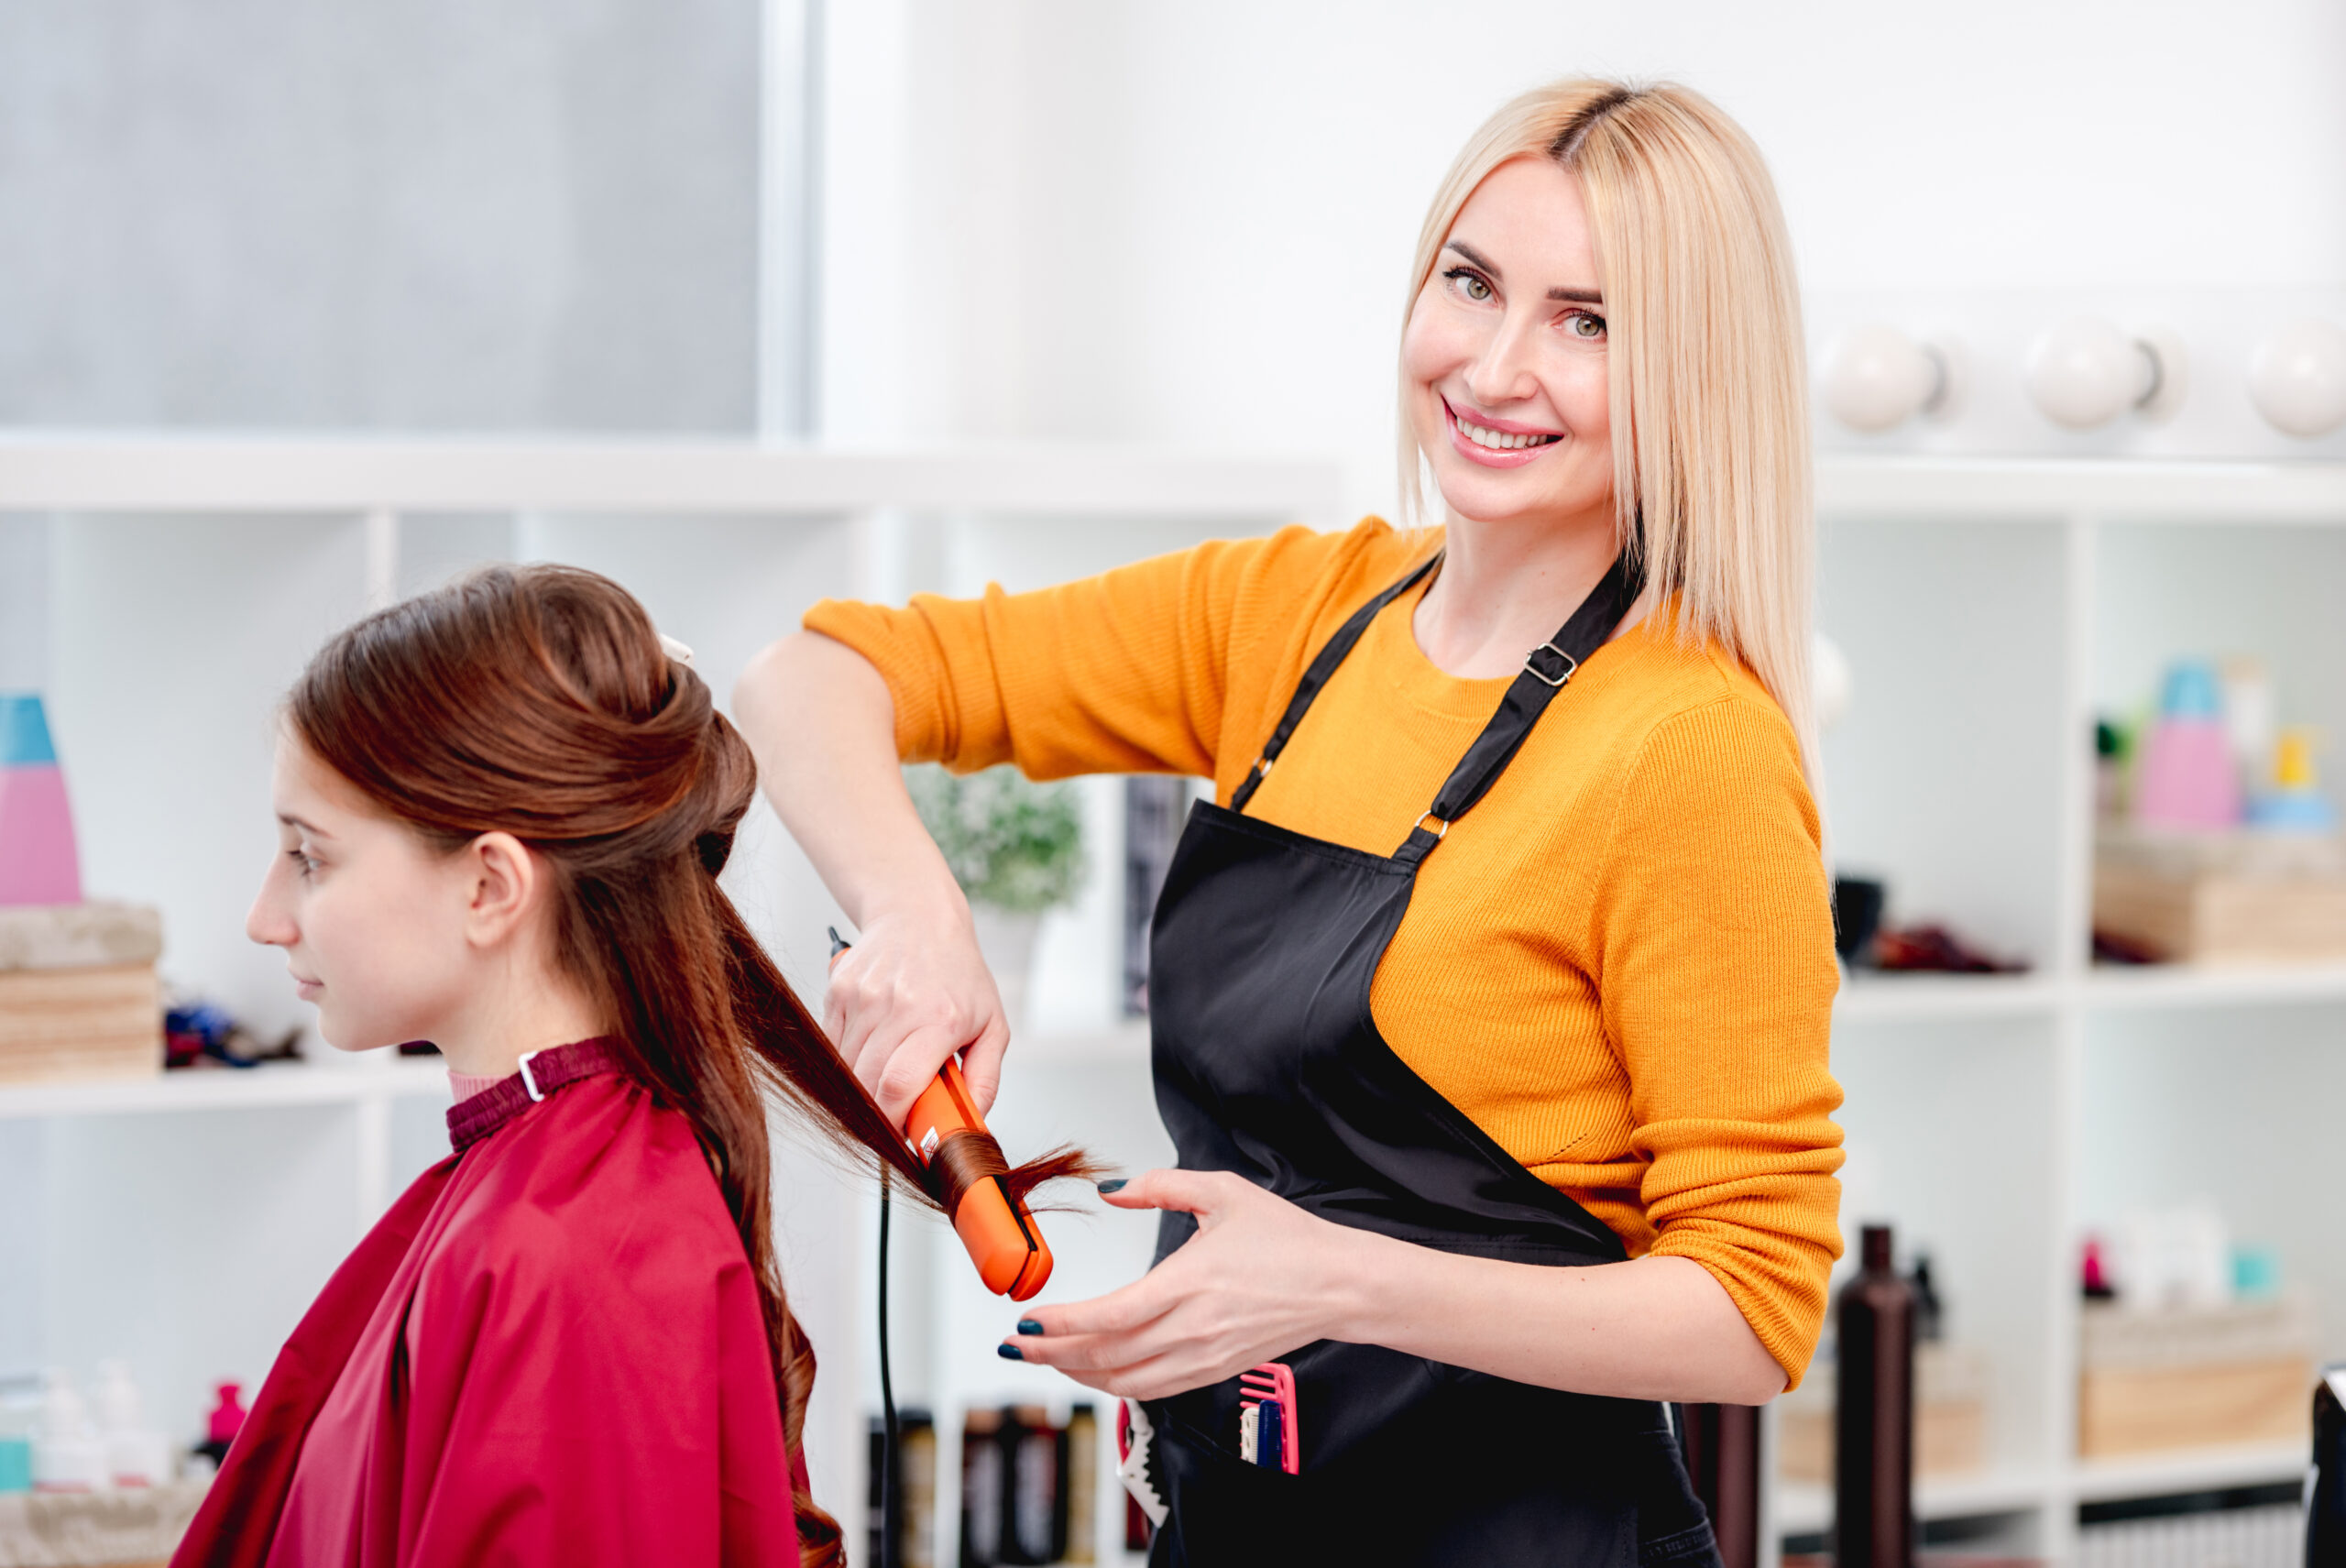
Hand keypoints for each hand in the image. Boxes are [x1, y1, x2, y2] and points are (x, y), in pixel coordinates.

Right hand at [824, 900, 1009, 1125]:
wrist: (917, 916)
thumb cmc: (958, 973)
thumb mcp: (991, 1024)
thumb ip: (984, 1079)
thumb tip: (970, 1127)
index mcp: (940, 1018)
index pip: (900, 1084)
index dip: (894, 1121)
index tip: (901, 1135)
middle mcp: (898, 1006)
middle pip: (868, 1084)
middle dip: (878, 1111)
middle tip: (896, 1110)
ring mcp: (863, 997)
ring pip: (846, 1069)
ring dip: (863, 1085)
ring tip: (887, 1071)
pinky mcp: (838, 991)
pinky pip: (832, 1046)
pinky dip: (847, 1060)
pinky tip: (871, 1046)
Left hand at [999, 1170, 1382, 1400]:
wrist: (1339, 1284)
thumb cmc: (1287, 1239)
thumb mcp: (1223, 1192)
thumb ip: (1160, 1187)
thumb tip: (1112, 1190)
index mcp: (1190, 1283)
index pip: (1110, 1316)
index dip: (1061, 1325)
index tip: (1026, 1322)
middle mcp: (1192, 1330)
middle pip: (1106, 1357)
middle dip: (1051, 1354)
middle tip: (1014, 1346)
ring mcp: (1203, 1357)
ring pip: (1125, 1382)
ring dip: (1077, 1374)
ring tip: (1044, 1359)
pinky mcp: (1213, 1371)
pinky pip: (1152, 1390)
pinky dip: (1114, 1385)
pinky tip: (1094, 1371)